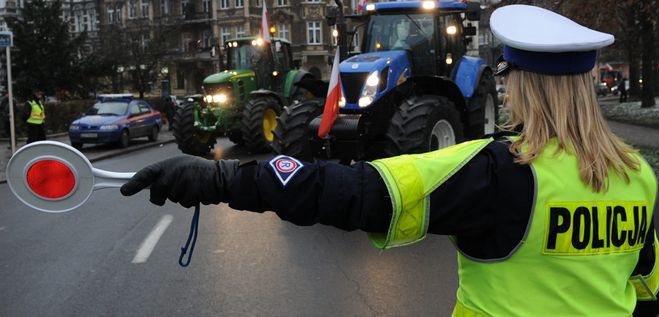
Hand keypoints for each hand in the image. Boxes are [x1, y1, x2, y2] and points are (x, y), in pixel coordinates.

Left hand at [120, 155, 238, 207]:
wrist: (222, 176)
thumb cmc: (199, 173)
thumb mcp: (180, 167)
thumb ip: (164, 175)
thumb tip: (146, 188)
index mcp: (168, 164)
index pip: (146, 173)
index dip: (134, 183)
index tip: (123, 191)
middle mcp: (173, 171)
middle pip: (157, 193)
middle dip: (161, 197)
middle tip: (176, 190)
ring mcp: (182, 181)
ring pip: (172, 199)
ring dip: (181, 198)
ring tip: (193, 187)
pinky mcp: (191, 191)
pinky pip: (184, 203)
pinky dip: (192, 201)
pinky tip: (199, 192)